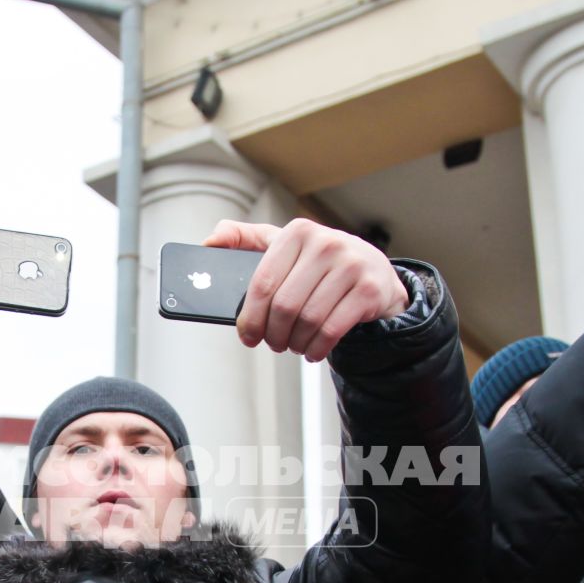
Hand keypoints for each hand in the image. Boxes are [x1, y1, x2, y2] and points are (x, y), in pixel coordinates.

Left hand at [205, 219, 407, 361]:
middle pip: (284, 306)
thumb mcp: (284, 245)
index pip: (262, 282)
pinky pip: (331, 330)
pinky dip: (317, 348)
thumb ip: (245, 240)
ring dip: (296, 343)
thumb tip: (209, 243)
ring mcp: (351, 266)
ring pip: (308, 320)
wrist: (375, 271)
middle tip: (274, 343)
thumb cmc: (319, 263)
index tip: (247, 335)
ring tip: (294, 345)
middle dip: (274, 334)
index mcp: (297, 232)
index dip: (250, 316)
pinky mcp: (369, 290)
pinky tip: (313, 350)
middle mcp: (325, 244)